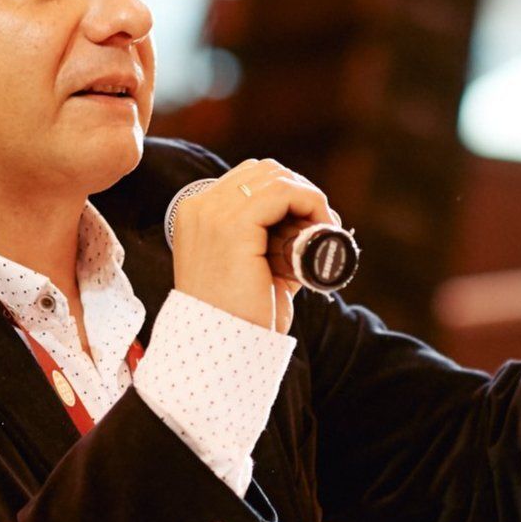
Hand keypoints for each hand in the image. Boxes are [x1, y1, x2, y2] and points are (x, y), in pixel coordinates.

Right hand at [170, 159, 340, 333]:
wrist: (219, 350)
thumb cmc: (238, 318)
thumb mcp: (250, 269)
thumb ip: (270, 243)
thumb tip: (308, 228)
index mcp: (197, 216)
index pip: (248, 180)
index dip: (286, 194)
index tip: (310, 223)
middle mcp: (200, 208)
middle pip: (264, 171)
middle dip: (299, 192)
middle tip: (321, 225)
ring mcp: (213, 213)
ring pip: (276, 176)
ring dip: (308, 197)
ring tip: (323, 228)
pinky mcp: (233, 224)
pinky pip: (284, 191)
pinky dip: (311, 202)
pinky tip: (322, 226)